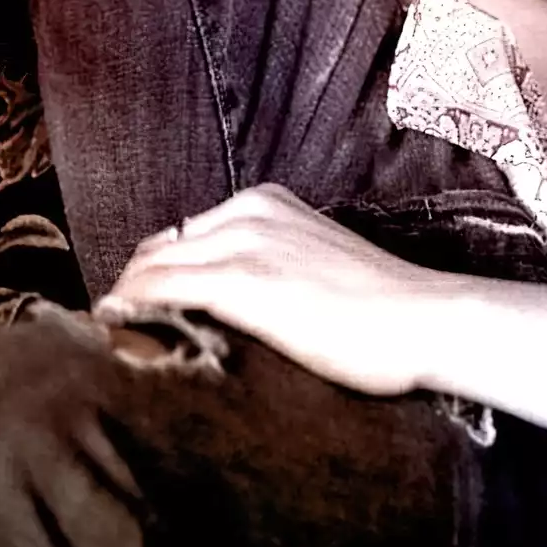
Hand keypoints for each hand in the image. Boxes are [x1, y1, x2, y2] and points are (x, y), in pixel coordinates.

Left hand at [98, 185, 452, 396]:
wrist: (428, 320)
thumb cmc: (388, 307)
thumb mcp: (320, 263)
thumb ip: (275, 265)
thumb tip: (238, 304)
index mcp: (269, 202)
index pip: (185, 236)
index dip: (158, 275)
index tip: (147, 314)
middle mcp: (250, 211)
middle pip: (158, 248)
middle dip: (133, 289)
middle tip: (126, 335)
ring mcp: (244, 243)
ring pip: (149, 268)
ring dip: (125, 305)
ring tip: (118, 343)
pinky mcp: (241, 282)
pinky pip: (157, 291)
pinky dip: (130, 313)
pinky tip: (121, 337)